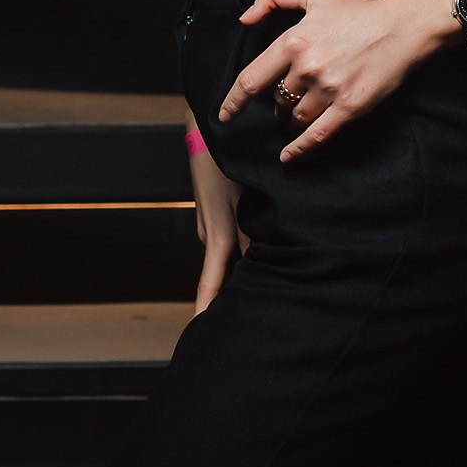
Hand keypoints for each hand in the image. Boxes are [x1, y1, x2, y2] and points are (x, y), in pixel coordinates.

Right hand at [192, 142, 246, 311]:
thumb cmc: (228, 164)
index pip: (210, 284)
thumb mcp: (247, 199)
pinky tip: (257, 254)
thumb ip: (254, 233)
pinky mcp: (213, 220)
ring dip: (242, 271)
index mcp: (217, 237)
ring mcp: (209, 228)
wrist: (206, 136)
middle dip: (233, 297)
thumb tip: (261, 261)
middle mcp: (210, 237)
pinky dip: (239, 253)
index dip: (207, 309)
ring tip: (263, 289)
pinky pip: (227, 244)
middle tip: (249, 321)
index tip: (203, 331)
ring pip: (230, 258)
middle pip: (224, 276)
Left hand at [217, 0, 460, 162]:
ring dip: (289, 120)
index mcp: (293, 42)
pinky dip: (300, 148)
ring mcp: (328, 90)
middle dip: (275, 103)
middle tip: (284, 99)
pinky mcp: (349, 107)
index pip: (251, 80)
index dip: (233, 101)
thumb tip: (245, 18)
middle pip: (276, 100)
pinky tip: (288, 156)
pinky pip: (317, 135)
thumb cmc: (358, 8)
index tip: (224, 114)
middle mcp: (307, 69)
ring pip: (295, 118)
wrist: (402, 25)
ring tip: (294, 116)